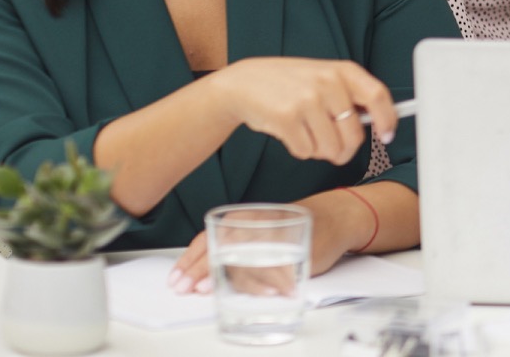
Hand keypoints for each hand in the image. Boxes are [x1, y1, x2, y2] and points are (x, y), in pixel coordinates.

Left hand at [166, 190, 372, 292]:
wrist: (333, 217)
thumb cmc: (288, 230)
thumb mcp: (257, 232)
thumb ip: (233, 249)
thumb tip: (200, 278)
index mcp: (243, 219)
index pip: (209, 238)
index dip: (190, 260)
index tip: (176, 279)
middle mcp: (259, 224)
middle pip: (223, 247)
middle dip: (203, 270)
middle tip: (190, 289)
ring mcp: (279, 236)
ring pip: (248, 259)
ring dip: (229, 278)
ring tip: (213, 292)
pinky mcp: (299, 248)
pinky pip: (277, 268)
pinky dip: (267, 282)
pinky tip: (261, 292)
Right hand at [211, 58, 396, 165]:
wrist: (244, 83)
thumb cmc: (290, 84)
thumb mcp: (325, 77)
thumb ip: (352, 96)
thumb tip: (382, 122)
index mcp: (343, 70)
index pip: (378, 96)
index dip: (388, 119)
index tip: (388, 136)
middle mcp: (328, 83)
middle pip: (354, 135)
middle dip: (345, 149)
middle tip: (334, 149)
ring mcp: (307, 100)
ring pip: (330, 148)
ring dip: (319, 151)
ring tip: (307, 132)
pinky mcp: (286, 118)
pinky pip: (306, 152)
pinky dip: (301, 150)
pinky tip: (291, 133)